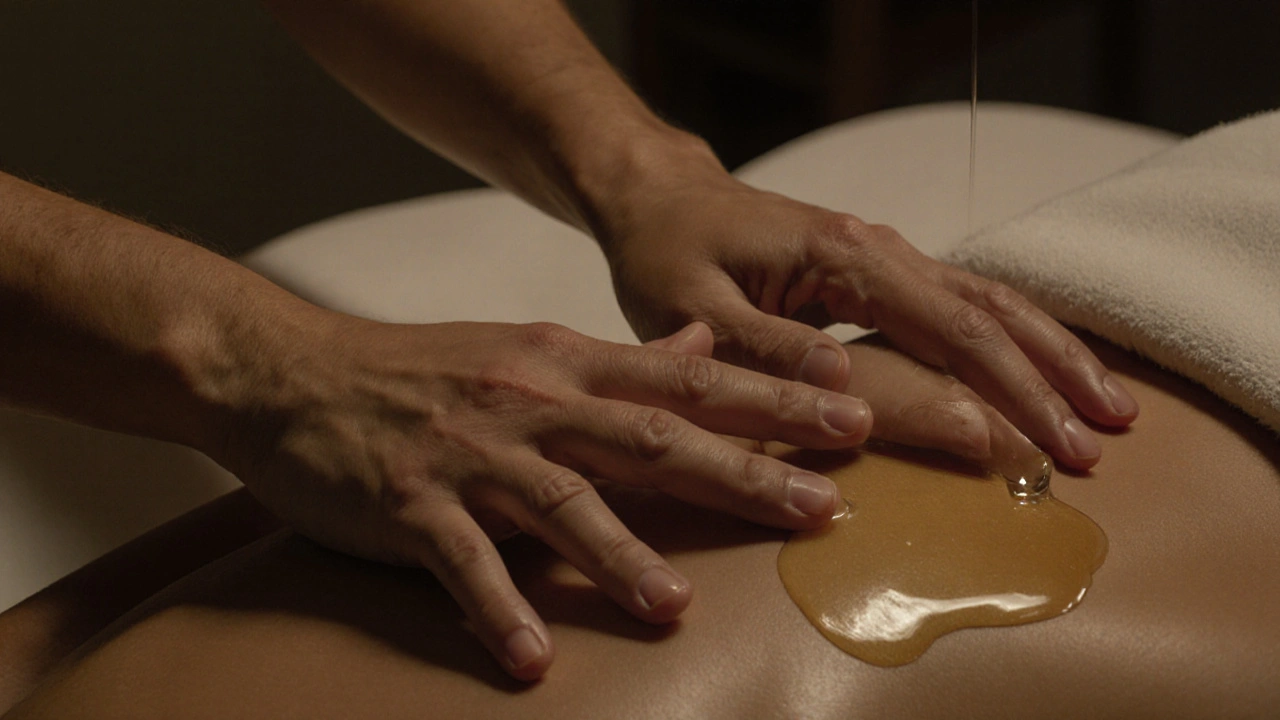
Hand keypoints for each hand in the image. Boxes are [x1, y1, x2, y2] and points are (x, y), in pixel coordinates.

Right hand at [217, 315, 870, 680]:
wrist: (294, 374)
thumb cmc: (422, 367)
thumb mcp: (531, 346)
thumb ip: (621, 359)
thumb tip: (704, 346)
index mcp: (568, 363)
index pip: (691, 379)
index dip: (775, 398)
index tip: (853, 416)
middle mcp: (532, 401)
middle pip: (652, 438)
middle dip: (743, 472)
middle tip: (822, 505)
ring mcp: (470, 453)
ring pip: (560, 504)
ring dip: (620, 556)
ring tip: (676, 605)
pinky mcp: (407, 503)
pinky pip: (459, 563)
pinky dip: (495, 608)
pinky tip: (530, 659)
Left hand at [599, 168, 1137, 470]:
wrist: (663, 202)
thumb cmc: (669, 255)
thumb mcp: (692, 311)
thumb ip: (764, 351)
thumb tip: (843, 391)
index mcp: (844, 258)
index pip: (953, 328)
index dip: (1011, 390)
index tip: (1054, 447)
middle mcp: (880, 251)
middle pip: (992, 312)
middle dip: (1052, 378)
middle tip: (1102, 445)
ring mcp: (885, 259)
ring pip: (990, 303)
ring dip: (1049, 355)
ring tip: (1107, 409)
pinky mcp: (878, 275)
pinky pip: (963, 305)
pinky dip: (1012, 341)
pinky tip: (1042, 372)